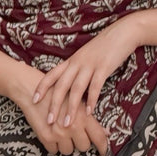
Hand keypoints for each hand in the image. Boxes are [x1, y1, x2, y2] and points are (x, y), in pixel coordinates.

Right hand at [11, 65, 109, 155]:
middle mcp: (72, 126)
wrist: (31, 89)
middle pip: (84, 146)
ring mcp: (59, 133)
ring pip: (69, 150)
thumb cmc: (55, 93)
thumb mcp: (76, 101)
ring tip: (61, 132)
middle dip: (80, 141)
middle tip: (74, 132)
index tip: (104, 154)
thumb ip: (90, 118)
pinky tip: (52, 133)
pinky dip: (53, 145)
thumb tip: (106, 133)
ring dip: (66, 144)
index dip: (103, 148)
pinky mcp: (46, 137)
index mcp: (83, 116)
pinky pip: (54, 150)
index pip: (99, 137)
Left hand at [30, 16, 142, 130]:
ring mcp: (90, 65)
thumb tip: (71, 87)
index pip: (51, 75)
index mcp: (71, 61)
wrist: (122, 32)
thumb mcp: (86, 57)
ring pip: (76, 89)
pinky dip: (91, 100)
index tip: (33, 100)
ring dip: (71, 108)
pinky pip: (95, 86)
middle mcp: (77, 63)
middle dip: (54, 105)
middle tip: (49, 121)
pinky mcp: (104, 67)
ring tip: (67, 123)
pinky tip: (89, 113)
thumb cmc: (105, 46)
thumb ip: (77, 70)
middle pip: (61, 86)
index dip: (42, 88)